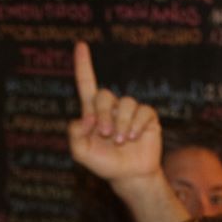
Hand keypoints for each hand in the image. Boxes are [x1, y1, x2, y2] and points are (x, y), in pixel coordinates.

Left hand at [68, 41, 163, 182]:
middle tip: (105, 134)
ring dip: (121, 124)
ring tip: (121, 141)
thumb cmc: (105, 164)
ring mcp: (130, 111)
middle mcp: (112, 108)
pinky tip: (134, 138)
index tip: (80, 45)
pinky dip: (136, 125)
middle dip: (103, 114)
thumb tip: (86, 117)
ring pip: (125, 103)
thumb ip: (74, 134)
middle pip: (104, 95)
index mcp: (93, 112)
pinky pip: (142, 111)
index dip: (83, 65)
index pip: (87, 84)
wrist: (129, 176)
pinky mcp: (147, 117)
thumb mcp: (81, 152)